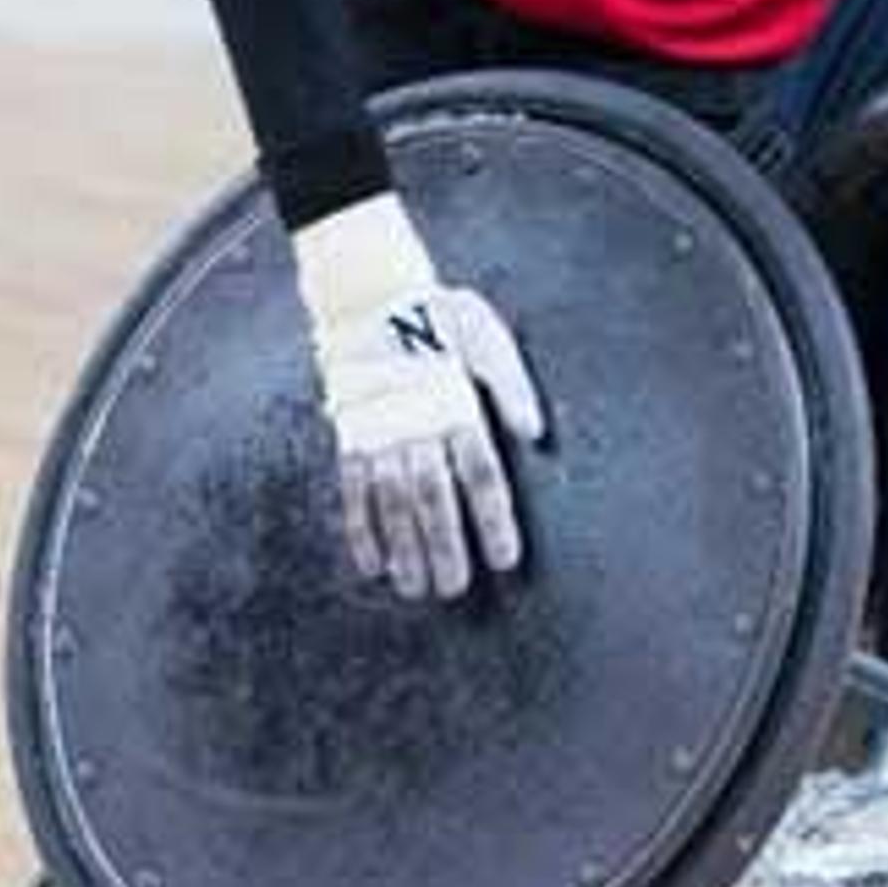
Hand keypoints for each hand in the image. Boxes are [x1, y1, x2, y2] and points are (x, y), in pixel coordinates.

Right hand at [294, 193, 548, 599]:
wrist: (370, 296)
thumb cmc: (441, 317)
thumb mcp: (490, 338)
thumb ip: (513, 388)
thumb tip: (536, 434)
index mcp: (457, 407)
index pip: (481, 476)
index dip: (493, 520)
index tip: (504, 560)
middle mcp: (417, 429)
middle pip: (435, 501)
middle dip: (445, 549)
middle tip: (454, 590)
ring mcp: (379, 436)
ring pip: (394, 505)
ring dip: (405, 550)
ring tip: (416, 589)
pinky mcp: (350, 438)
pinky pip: (353, 492)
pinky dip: (361, 529)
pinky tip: (371, 565)